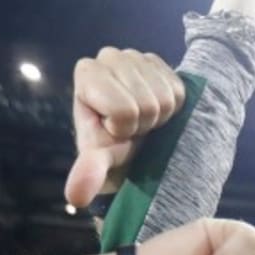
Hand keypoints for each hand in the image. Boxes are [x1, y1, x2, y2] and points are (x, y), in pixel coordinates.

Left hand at [65, 48, 185, 206]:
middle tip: (136, 128)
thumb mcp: (102, 160)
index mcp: (87, 73)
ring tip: (146, 120)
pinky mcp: (160, 62)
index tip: (119, 131)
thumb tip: (75, 199)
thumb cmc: (115, 148)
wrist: (138, 140)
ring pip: (166, 97)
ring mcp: (135, 55)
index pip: (123, 109)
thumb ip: (89, 171)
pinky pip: (179, 90)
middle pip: (147, 103)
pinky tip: (158, 110)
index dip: (127, 129)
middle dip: (145, 124)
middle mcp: (108, 56)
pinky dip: (173, 106)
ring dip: (160, 117)